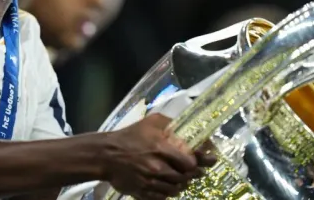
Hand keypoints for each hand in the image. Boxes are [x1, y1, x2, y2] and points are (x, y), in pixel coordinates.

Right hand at [101, 113, 215, 199]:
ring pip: (176, 190)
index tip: (207, 161)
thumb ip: (170, 123)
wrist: (106, 155)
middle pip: (186, 178)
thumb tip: (187, 125)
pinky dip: (169, 193)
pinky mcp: (143, 193)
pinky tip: (169, 186)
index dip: (201, 163)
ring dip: (182, 184)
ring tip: (183, 178)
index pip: (190, 163)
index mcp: (161, 149)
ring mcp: (150, 183)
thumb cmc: (130, 136)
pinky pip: (163, 198)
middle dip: (193, 174)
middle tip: (196, 171)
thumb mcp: (150, 122)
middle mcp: (158, 168)